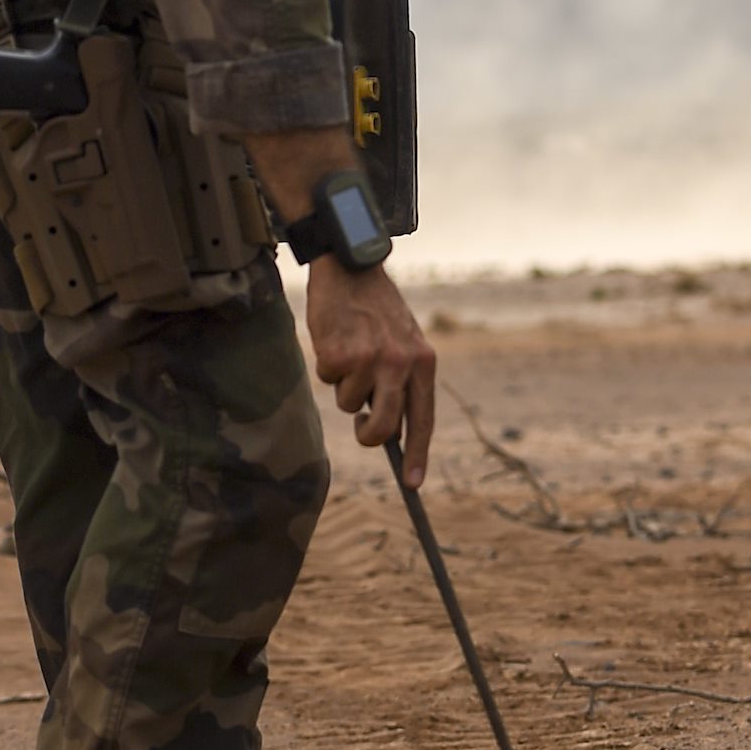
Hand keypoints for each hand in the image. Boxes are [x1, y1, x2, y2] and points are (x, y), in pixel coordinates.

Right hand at [304, 257, 435, 481]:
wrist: (351, 266)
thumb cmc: (376, 309)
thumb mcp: (403, 341)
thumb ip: (401, 379)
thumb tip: (389, 429)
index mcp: (424, 362)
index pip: (423, 419)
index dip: (418, 454)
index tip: (413, 484)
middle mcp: (401, 363)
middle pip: (385, 427)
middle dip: (370, 435)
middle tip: (363, 427)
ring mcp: (371, 359)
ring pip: (349, 404)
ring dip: (343, 385)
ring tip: (350, 352)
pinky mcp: (341, 352)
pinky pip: (328, 379)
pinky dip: (326, 364)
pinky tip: (335, 337)